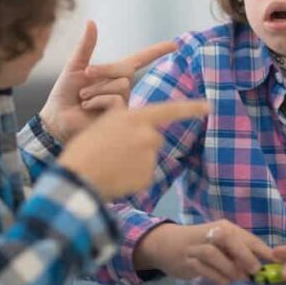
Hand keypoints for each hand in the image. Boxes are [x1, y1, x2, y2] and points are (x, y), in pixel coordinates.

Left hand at [38, 20, 176, 141]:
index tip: (175, 44)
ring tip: (83, 98)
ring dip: (95, 89)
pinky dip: (96, 101)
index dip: (157, 51)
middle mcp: (122, 87)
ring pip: (120, 86)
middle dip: (103, 71)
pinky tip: (88, 108)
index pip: (141, 59)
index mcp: (114, 73)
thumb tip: (91, 22)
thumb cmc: (65, 93)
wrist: (57, 117)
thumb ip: (86, 46)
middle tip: (85, 76)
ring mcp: (122, 103)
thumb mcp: (75, 66)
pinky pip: (115, 100)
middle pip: (124, 71)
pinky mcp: (119, 117)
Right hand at [58, 100, 206, 200]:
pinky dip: (134, 177)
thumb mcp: (103, 125)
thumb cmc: (84, 149)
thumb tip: (139, 126)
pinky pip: (144, 175)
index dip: (190, 108)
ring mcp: (149, 157)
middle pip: (154, 138)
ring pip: (149, 157)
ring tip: (111, 165)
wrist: (78, 177)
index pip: (170, 110)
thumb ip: (124, 121)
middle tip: (115, 151)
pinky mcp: (147, 176)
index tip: (207, 106)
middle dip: (141, 143)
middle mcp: (147, 135)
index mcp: (135, 117)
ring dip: (136, 161)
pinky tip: (117, 178)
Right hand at [134, 220, 276, 284]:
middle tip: (254, 271)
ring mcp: (197, 246)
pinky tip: (224, 282)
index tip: (275, 263)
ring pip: (214, 254)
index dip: (263, 250)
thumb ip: (241, 251)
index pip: (247, 237)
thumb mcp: (223, 243)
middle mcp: (211, 233)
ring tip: (237, 279)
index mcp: (225, 227)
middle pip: (229, 239)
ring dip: (229, 270)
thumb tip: (265, 266)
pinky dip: (217, 278)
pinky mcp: (187, 260)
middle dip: (245, 256)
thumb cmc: (203, 244)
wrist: (169, 244)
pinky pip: (203, 269)